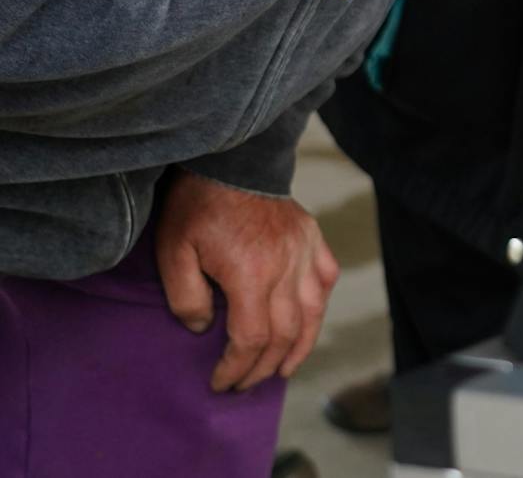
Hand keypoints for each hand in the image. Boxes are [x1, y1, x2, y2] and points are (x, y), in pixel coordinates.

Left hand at [155, 171, 338, 392]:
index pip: (251, 337)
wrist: (233, 161)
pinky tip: (308, 321)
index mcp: (251, 273)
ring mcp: (305, 251)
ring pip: (313, 312)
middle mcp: (286, 266)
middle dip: (263, 366)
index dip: (237, 367)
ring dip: (300, 347)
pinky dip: (318, 306)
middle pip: (284, 333)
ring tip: (284, 369)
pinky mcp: (312, 237)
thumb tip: (204, 327)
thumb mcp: (173, 251)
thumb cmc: (197, 205)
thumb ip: (186, 297)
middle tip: (245, 384)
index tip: (220, 382)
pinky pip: (326, 280)